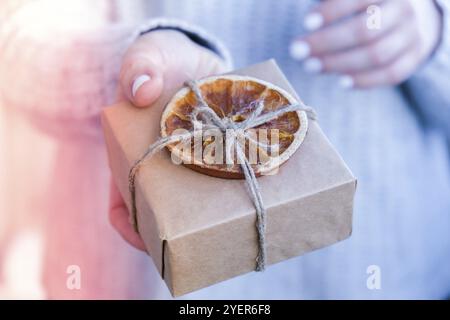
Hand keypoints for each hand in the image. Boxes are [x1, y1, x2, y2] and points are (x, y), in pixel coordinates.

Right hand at [110, 30, 226, 250]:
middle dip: (183, 231)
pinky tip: (263, 182)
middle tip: (208, 236)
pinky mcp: (221, 159)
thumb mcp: (147, 56)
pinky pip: (230, 179)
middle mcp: (163, 169)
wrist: (195, 59)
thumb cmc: (162, 61)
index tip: (149, 240)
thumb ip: (141, 66)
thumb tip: (142, 90)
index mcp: (134, 157)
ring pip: (200, 204)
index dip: (132, 226)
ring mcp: (194, 168)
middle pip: (165, 214)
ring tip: (241, 218)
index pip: (124, 203)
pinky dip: (243, 183)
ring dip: (217, 215)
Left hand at [289, 0, 442, 87]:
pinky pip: (391, 74)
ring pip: (377, 55)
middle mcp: (404, 10)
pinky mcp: (414, 58)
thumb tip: (309, 19)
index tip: (306, 23)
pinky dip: (365, 81)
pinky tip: (341, 82)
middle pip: (365, 31)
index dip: (333, 11)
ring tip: (311, 66)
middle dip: (327, 43)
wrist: (417, 16)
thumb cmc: (372, 4)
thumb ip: (334, 3)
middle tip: (297, 51)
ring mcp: (412, 35)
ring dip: (339, 64)